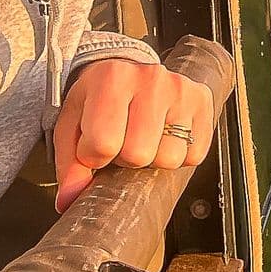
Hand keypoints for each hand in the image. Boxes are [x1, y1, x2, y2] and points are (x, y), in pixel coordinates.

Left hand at [52, 56, 216, 210]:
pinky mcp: (202, 101)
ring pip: (169, 158)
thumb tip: (68, 199)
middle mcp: (150, 79)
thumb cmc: (97, 100)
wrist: (127, 73)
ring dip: (153, 158)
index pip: (103, 143)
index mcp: (112, 78)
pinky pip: (194, 154)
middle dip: (125, 159)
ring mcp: (180, 89)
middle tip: (122, 141)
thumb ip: (69, 163)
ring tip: (144, 138)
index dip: (94, 157)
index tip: (94, 146)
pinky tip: (164, 136)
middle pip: (139, 155)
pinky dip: (178, 154)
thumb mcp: (71, 125)